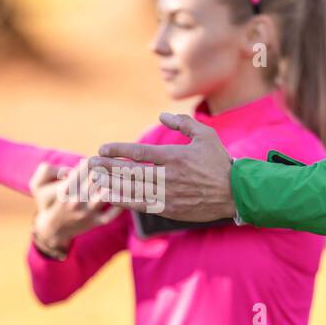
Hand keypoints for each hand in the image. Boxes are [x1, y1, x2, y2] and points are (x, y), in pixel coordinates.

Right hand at [30, 161, 122, 251]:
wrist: (52, 229)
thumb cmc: (46, 201)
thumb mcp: (38, 184)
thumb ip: (47, 170)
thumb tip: (67, 169)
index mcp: (63, 190)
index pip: (81, 170)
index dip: (93, 160)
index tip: (101, 154)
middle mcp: (76, 202)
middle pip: (96, 180)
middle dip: (107, 168)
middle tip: (118, 159)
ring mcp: (87, 213)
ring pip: (105, 196)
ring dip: (115, 183)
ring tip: (125, 173)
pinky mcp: (96, 222)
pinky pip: (112, 213)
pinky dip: (122, 203)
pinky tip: (128, 193)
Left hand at [85, 113, 235, 221]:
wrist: (235, 194)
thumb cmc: (219, 162)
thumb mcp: (206, 135)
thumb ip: (183, 123)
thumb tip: (162, 115)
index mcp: (174, 157)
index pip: (139, 153)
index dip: (118, 151)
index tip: (102, 149)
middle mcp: (168, 177)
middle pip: (130, 172)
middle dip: (108, 167)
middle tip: (90, 164)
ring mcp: (167, 195)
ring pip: (132, 190)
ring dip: (111, 184)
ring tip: (94, 179)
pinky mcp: (169, 209)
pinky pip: (142, 205)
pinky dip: (124, 200)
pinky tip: (110, 196)